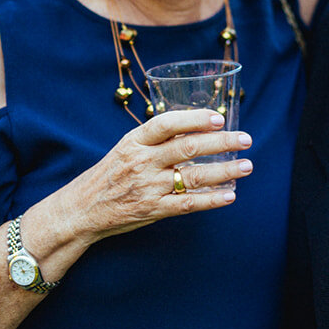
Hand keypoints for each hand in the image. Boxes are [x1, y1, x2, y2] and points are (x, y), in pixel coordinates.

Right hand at [70, 107, 252, 238]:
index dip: (194, 119)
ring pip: (193, 176)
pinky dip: (211, 200)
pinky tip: (229, 194)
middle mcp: (142, 162)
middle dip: (221, 142)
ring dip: (225, 171)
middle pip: (187, 148)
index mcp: (134, 141)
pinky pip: (188, 203)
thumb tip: (195, 125)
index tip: (218, 118)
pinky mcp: (152, 210)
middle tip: (245, 139)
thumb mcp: (126, 148)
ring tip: (246, 165)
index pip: (166, 123)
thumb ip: (155, 139)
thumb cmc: (109, 175)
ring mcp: (148, 187)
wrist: (81, 210)